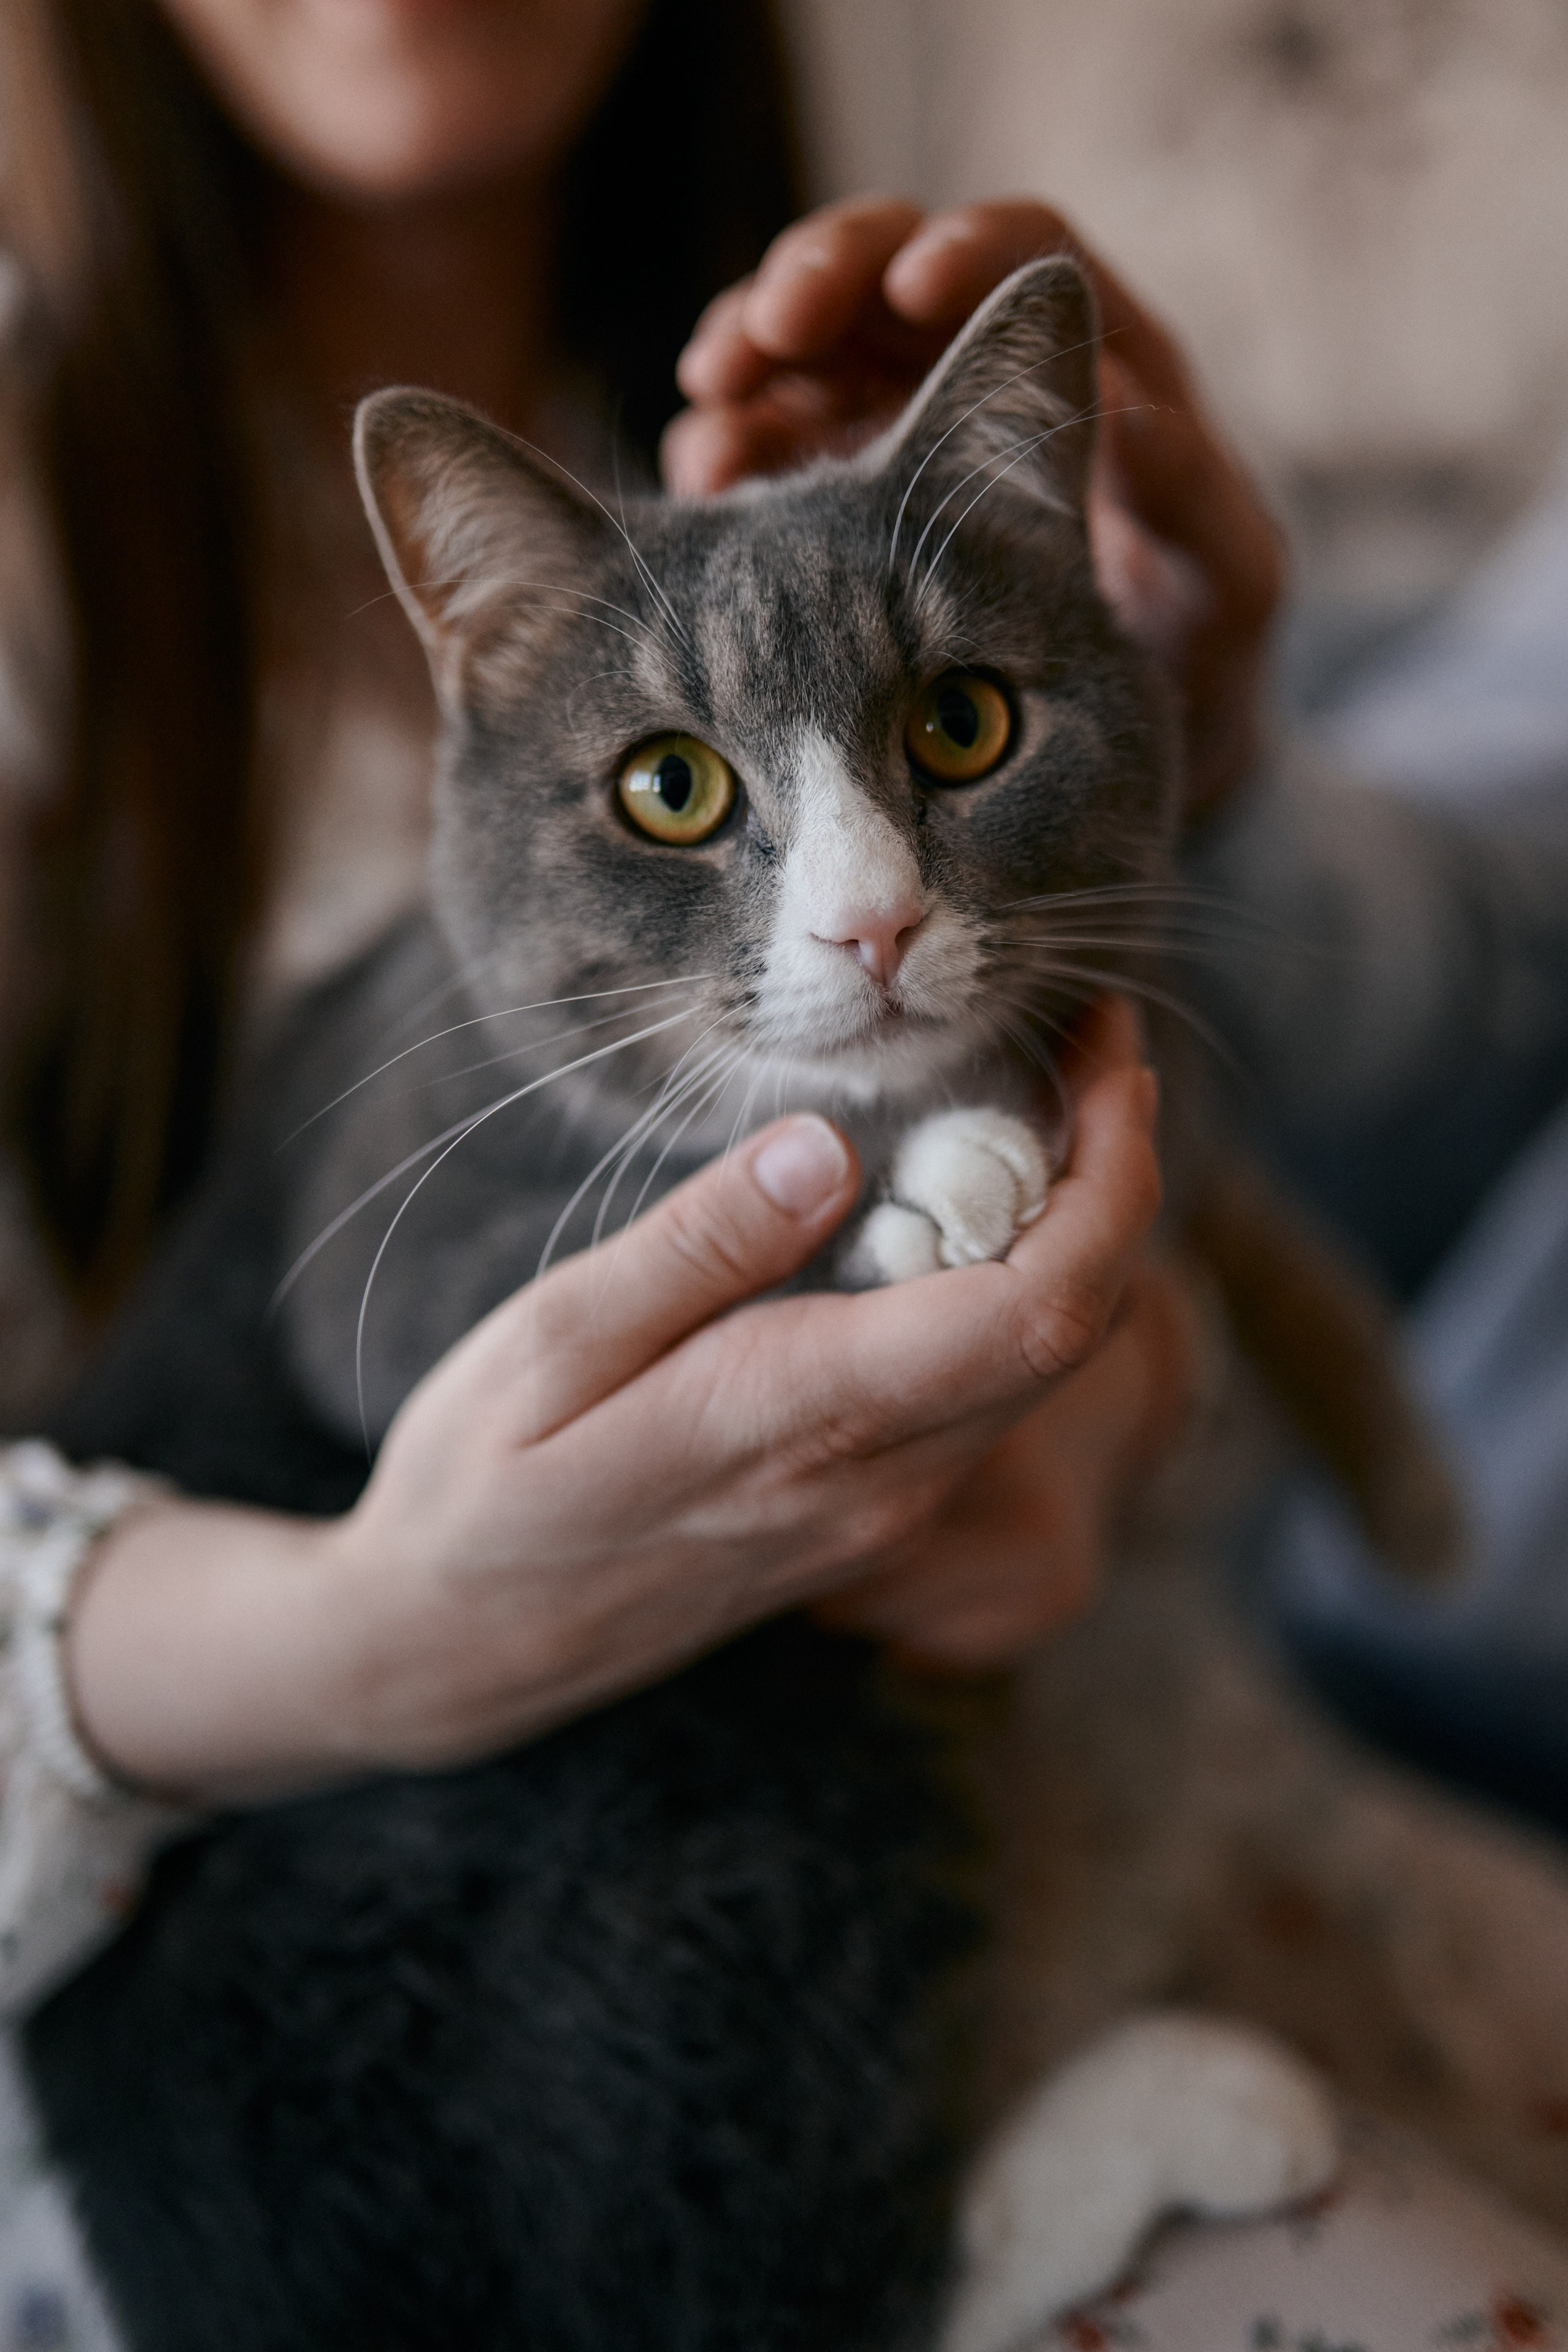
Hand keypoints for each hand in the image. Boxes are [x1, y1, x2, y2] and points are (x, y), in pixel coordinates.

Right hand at [69, 1002, 1159, 1801]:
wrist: (451, 1652)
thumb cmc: (480, 1490)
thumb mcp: (551, 1347)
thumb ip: (696, 1251)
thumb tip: (825, 1147)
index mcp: (806, 1420)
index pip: (1040, 1306)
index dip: (1111, 1173)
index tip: (1105, 1052)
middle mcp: (881, 1479)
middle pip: (1078, 1326)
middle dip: (1118, 1173)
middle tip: (1093, 1046)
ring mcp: (886, 1507)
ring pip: (1046, 1363)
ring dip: (1080, 1228)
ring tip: (1045, 1101)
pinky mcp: (871, 1513)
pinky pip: (992, 1389)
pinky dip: (1024, 1285)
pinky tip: (974, 1209)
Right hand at [663, 195, 1282, 818]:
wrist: (1127, 746)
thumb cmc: (1197, 653)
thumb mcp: (1227, 585)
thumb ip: (1190, 499)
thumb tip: (1124, 407)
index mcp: (1094, 351)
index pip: (1023, 249)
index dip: (964, 253)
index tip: (913, 287)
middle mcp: (985, 364)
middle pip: (881, 269)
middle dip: (812, 285)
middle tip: (763, 338)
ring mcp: (899, 422)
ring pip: (803, 348)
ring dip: (747, 368)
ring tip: (710, 423)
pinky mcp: (834, 494)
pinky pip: (764, 444)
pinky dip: (727, 452)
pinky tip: (704, 486)